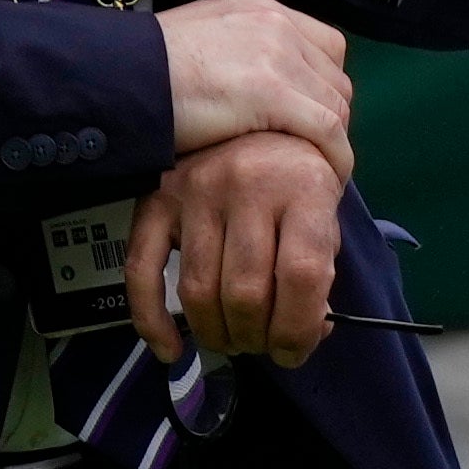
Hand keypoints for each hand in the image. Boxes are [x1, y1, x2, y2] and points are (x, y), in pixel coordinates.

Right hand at [126, 129, 343, 366]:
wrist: (259, 117)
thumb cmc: (300, 175)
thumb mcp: (326, 214)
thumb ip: (320, 274)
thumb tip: (303, 335)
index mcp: (303, 187)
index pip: (302, 275)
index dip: (299, 329)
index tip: (294, 351)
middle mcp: (247, 184)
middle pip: (246, 292)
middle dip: (256, 338)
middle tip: (261, 346)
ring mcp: (196, 189)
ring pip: (199, 292)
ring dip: (217, 334)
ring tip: (233, 340)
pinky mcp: (157, 198)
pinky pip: (142, 270)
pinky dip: (152, 320)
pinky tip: (171, 348)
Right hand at [156, 0, 351, 177]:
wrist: (119, 80)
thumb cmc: (143, 72)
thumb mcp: (198, 42)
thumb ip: (236, 54)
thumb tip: (255, 91)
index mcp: (258, 8)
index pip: (325, 48)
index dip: (324, 89)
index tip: (310, 120)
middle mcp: (276, 23)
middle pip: (335, 78)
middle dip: (330, 118)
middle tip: (313, 153)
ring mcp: (277, 55)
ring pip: (336, 105)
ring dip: (333, 143)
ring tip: (318, 171)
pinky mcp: (273, 93)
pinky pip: (328, 130)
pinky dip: (335, 158)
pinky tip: (327, 178)